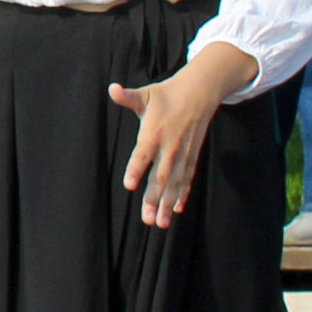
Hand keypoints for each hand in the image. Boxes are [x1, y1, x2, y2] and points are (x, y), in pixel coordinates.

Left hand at [108, 50, 245, 227]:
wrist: (198, 93)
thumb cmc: (165, 95)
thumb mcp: (145, 94)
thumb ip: (127, 97)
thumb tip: (112, 88)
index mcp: (154, 132)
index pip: (143, 153)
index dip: (136, 169)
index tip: (129, 186)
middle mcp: (169, 146)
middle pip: (160, 176)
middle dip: (153, 198)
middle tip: (147, 220)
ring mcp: (182, 154)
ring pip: (174, 183)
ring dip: (167, 203)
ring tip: (160, 223)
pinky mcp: (191, 156)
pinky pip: (187, 179)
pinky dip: (182, 195)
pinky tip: (176, 210)